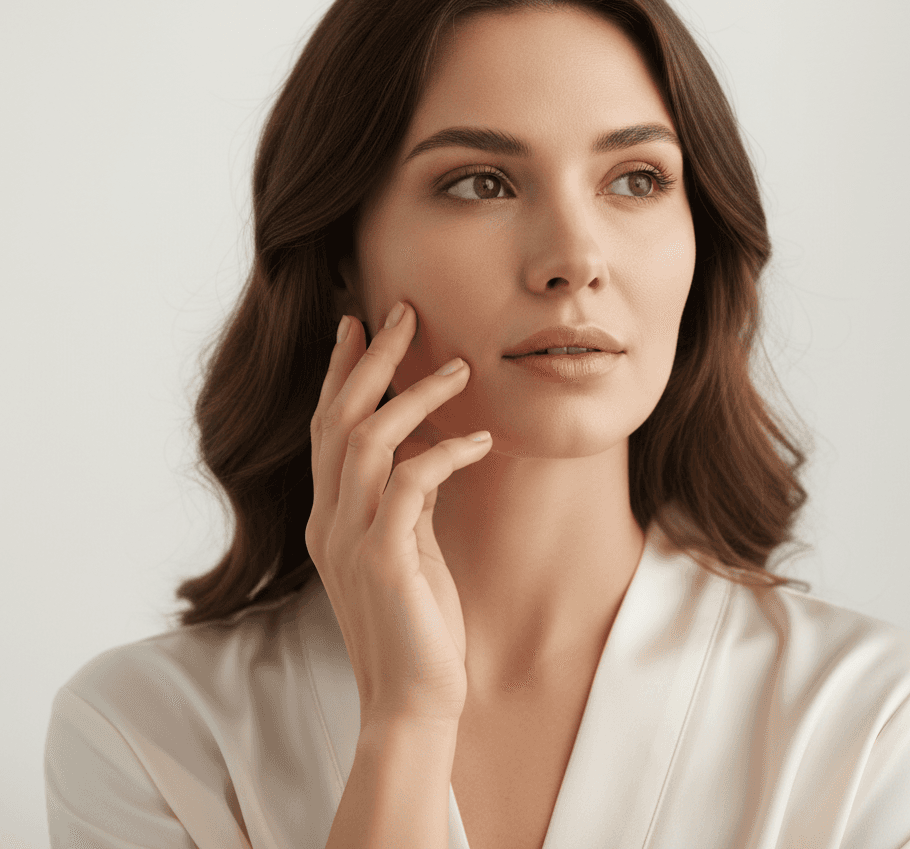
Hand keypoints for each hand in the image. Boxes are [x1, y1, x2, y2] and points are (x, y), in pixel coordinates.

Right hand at [306, 301, 490, 729]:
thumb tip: (426, 448)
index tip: (359, 324)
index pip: (326, 428)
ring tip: (460, 368)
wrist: (414, 701)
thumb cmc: (417, 623)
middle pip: (338, 419)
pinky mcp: (385, 560)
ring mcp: (351, 540)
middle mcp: (330, 521)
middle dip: (370, 359)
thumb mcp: (406, 548)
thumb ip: (404, 500)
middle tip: (403, 312)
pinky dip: (446, 452)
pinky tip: (480, 440)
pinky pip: (412, 484)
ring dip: (414, 396)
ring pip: (368, 441)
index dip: (340, 372)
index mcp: (330, 517)